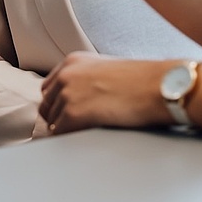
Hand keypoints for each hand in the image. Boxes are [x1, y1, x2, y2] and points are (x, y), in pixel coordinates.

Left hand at [39, 52, 173, 134]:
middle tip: (75, 128)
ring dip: (65, 130)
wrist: (154, 85)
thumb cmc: (139, 79)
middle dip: (58, 119)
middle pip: (47, 106)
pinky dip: (70, 140)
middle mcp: (66, 75)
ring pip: (52, 123)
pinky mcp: (73, 114)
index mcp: (73, 61)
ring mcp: (67, 94)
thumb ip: (85, 79)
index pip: (49, 88)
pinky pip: (60, 135)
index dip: (57, 103)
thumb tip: (78, 100)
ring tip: (85, 132)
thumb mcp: (105, 68)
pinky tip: (86, 137)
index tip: (65, 114)